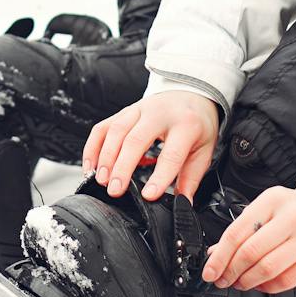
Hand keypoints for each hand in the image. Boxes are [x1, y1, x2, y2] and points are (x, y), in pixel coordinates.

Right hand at [82, 88, 219, 202]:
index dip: (159, 176)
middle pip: (136, 139)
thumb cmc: (196, 123)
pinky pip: (103, 127)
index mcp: (185, 124)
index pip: (171, 153)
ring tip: (102, 181)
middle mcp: (159, 113)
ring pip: (116, 131)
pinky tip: (91, 167)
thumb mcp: (204, 149)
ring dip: (105, 158)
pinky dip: (93, 148)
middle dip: (122, 167)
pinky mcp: (124, 111)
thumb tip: (183, 202)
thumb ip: (192, 177)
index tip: (149, 195)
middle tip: (116, 190)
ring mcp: (139, 109)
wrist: (190, 93)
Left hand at [202, 187, 295, 293]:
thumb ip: (243, 228)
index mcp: (273, 199)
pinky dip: (268, 287)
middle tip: (223, 280)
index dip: (219, 257)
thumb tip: (216, 254)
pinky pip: (287, 280)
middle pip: (251, 252)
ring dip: (248, 281)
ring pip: (268, 268)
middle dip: (231, 271)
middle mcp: (292, 216)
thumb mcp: (268, 208)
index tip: (210, 271)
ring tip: (240, 283)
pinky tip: (261, 284)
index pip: (237, 232)